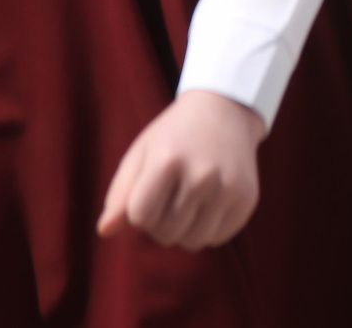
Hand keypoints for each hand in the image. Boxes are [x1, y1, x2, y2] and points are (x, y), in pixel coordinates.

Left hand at [97, 90, 264, 249]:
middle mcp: (202, 175)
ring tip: (188, 203)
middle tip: (170, 196)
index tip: (149, 192)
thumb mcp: (141, 153)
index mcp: (168, 161)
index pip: (140, 218)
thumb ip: (120, 195)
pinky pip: (218, 238)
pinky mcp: (247, 198)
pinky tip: (209, 204)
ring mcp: (228, 188)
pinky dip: (209, 229)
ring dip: (184, 230)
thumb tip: (104, 232)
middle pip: (165, 233)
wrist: (226, 110)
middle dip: (160, 222)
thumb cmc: (174, 135)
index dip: (139, 211)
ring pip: (192, 241)